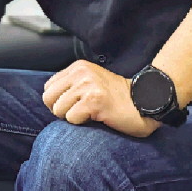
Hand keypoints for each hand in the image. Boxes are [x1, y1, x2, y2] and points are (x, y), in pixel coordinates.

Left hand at [42, 60, 161, 137]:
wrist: (143, 102)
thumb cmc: (116, 98)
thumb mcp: (90, 82)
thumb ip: (71, 85)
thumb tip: (49, 100)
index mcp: (78, 67)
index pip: (48, 88)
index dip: (58, 101)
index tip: (76, 105)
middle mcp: (81, 73)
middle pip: (48, 99)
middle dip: (61, 110)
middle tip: (81, 111)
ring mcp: (87, 85)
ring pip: (59, 110)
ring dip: (73, 117)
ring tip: (91, 113)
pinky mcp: (94, 101)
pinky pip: (71, 118)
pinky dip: (82, 123)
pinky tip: (98, 116)